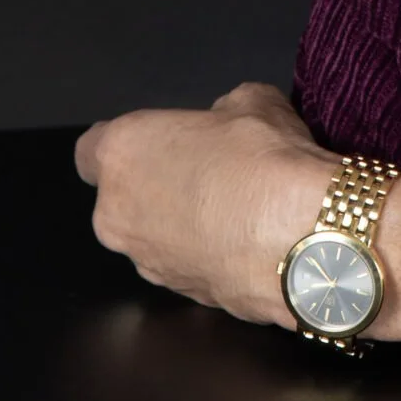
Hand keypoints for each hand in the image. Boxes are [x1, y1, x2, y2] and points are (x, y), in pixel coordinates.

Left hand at [74, 84, 400, 355]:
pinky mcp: (184, 300)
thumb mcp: (252, 100)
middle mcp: (118, 216)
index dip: (128, 144)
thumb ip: (220, 113)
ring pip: (154, 238)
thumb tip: (224, 125)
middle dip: (157, 188)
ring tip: (239, 209)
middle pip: (122, 199)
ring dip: (183, 226)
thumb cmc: (268, 159)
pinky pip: (188, 267)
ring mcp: (149, 265)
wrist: (308, 235)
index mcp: (123, 155)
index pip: (92, 149)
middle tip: (210, 172)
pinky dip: (210, 256)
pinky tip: (252, 241)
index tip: (161, 142)